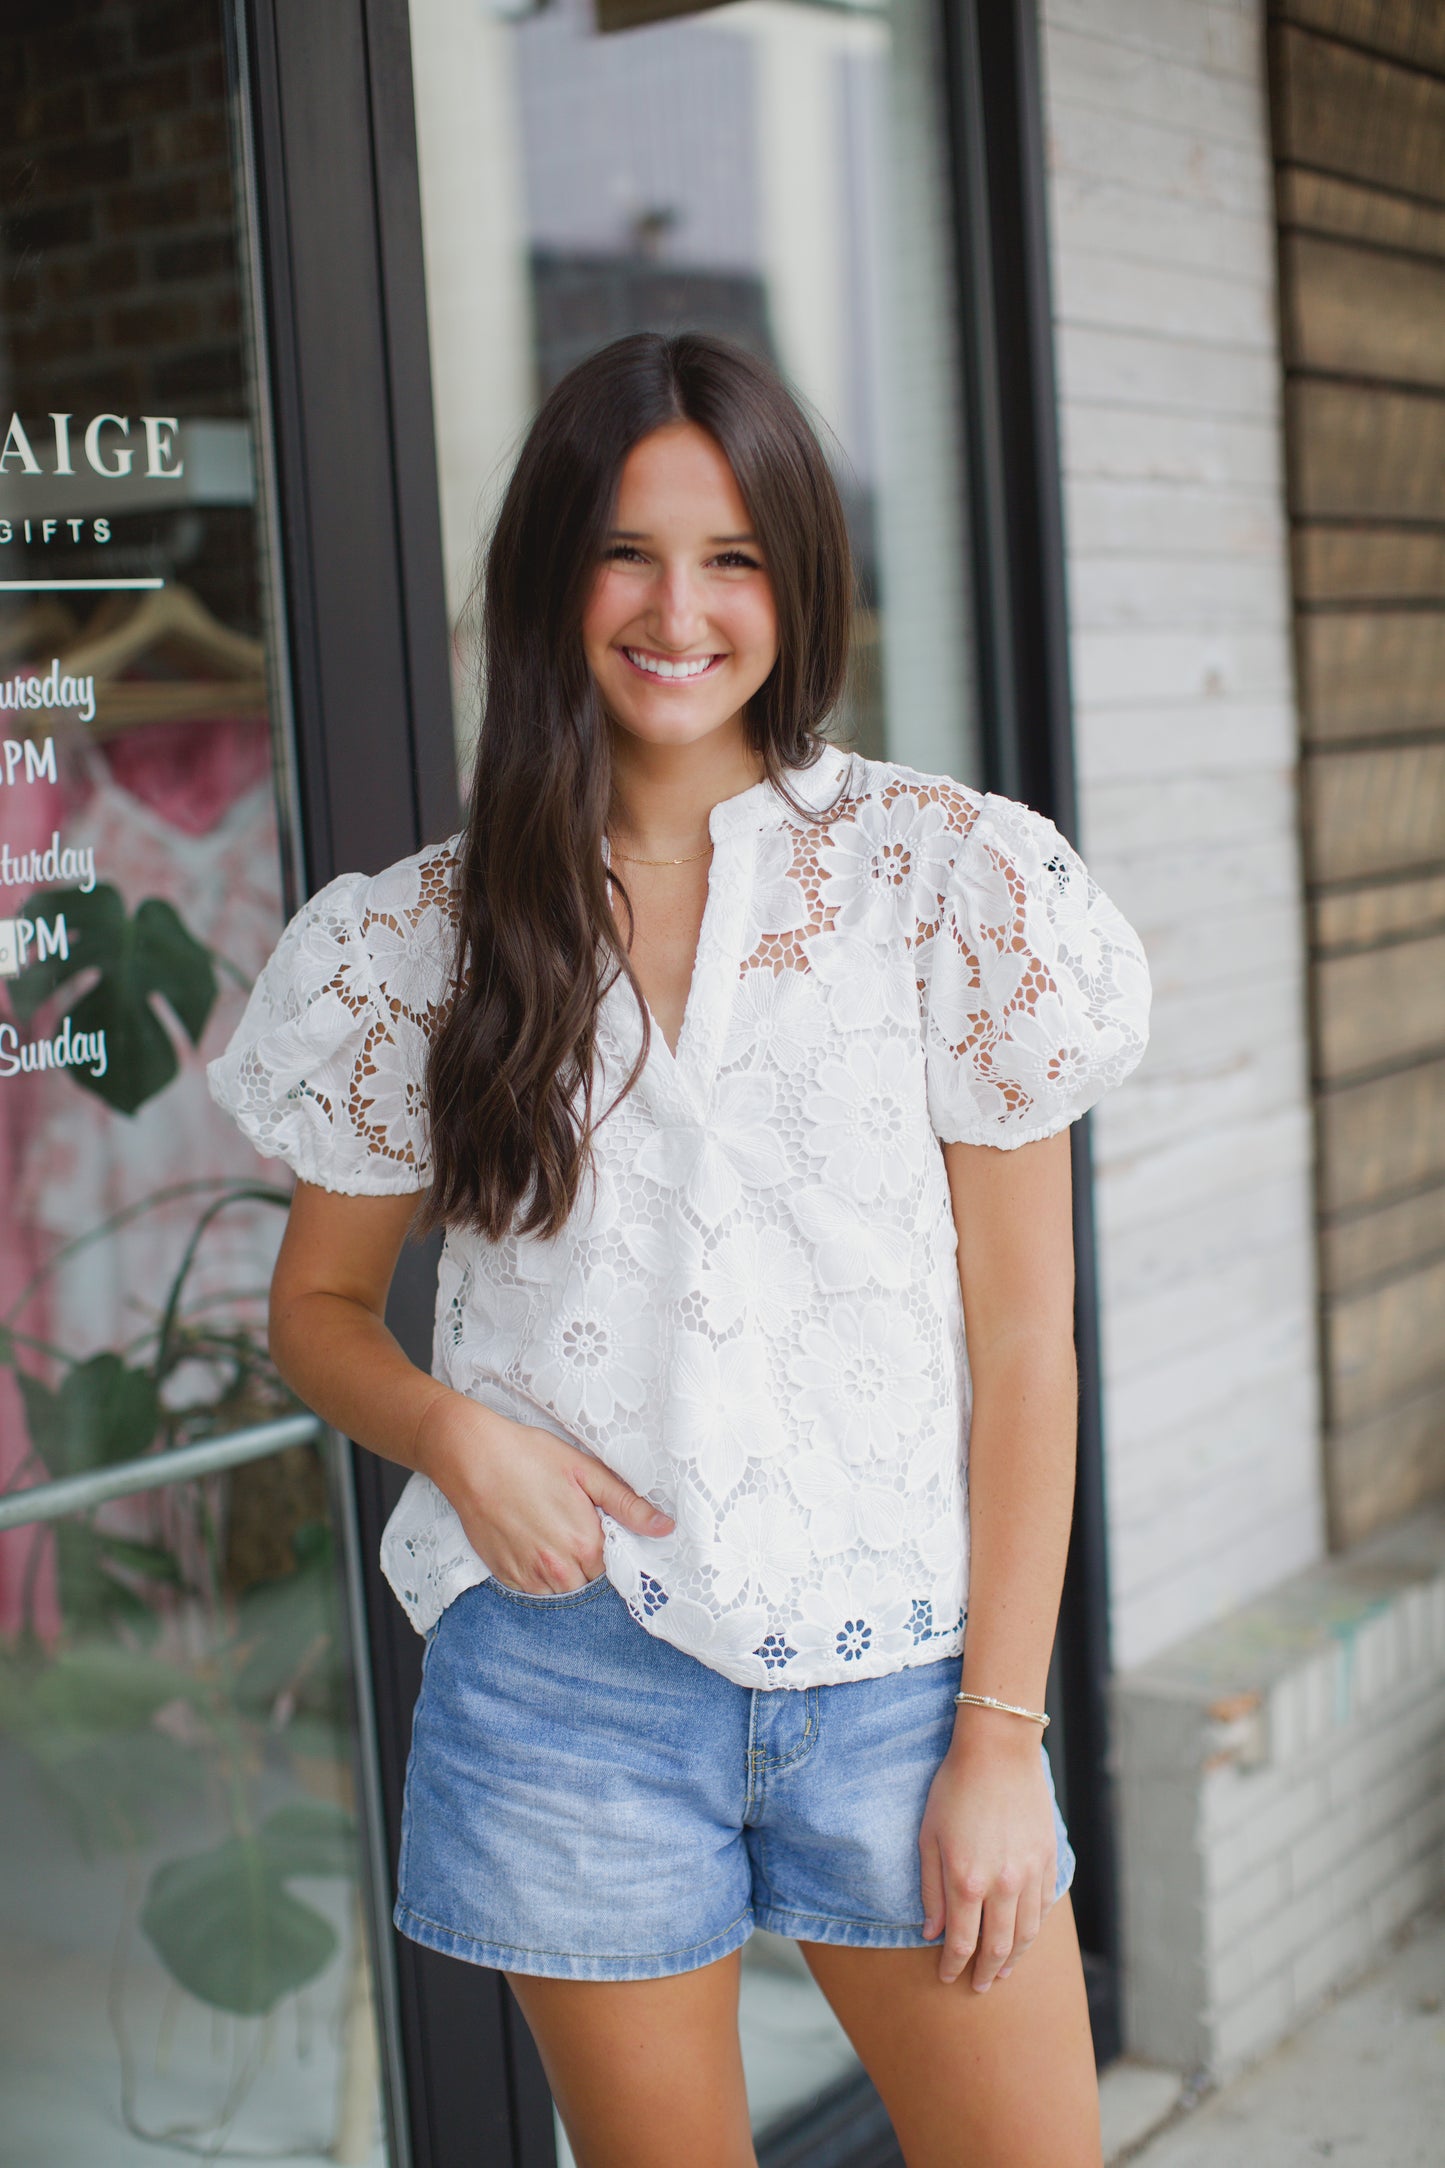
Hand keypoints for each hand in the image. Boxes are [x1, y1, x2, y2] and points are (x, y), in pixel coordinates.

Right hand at [412, 1390, 673, 1592]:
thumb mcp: (585, 1471)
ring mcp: (528, 1575)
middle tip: (573, 1527)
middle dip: (588, 1561)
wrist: (472, 1457)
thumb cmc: (529, 1456)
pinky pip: (533, 1589)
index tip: (600, 1529)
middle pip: (589, 1582)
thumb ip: (627, 1504)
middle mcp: (558, 1569)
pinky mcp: (504, 1574)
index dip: (610, 1548)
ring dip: (564, 1571)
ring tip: (552, 1533)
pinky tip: (532, 1541)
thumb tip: (665, 1528)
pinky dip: (538, 1573)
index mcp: (585, 1544)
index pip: (615, 1568)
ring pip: (561, 1590)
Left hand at [918, 1709, 1058, 1989]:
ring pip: (1026, 1934)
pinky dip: (1033, 1928)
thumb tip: (931, 1932)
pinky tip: (1024, 1935)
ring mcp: (1029, 1874)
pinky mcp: (1047, 1860)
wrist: (998, 1751)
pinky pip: (1043, 1907)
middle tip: (979, 1987)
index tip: (947, 1977)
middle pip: (997, 1948)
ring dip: (1014, 1958)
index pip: (961, 1943)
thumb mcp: (928, 1835)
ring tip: (1004, 1971)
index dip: (953, 1966)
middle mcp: (1002, 1885)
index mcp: (966, 1881)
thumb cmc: (954, 1788)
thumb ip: (930, 1888)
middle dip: (986, 1974)